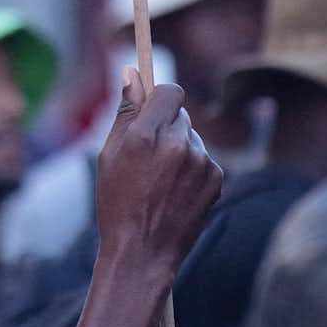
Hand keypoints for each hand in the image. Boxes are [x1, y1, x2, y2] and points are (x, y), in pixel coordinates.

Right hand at [92, 69, 223, 274]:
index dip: (160, 98)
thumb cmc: (118, 204)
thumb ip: (126, 112)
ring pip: (192, 137)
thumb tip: (132, 72)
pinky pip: (204, 159)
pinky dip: (193, 168)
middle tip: (150, 155)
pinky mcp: (216, 178)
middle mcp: (177, 144)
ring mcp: (201, 162)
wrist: (143, 253)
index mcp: (146, 135)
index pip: (169, 91)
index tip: (152, 108)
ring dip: (180, 148)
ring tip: (161, 181)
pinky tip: (176, 191)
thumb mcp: (110, 155)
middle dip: (167, 126)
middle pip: (181, 114)